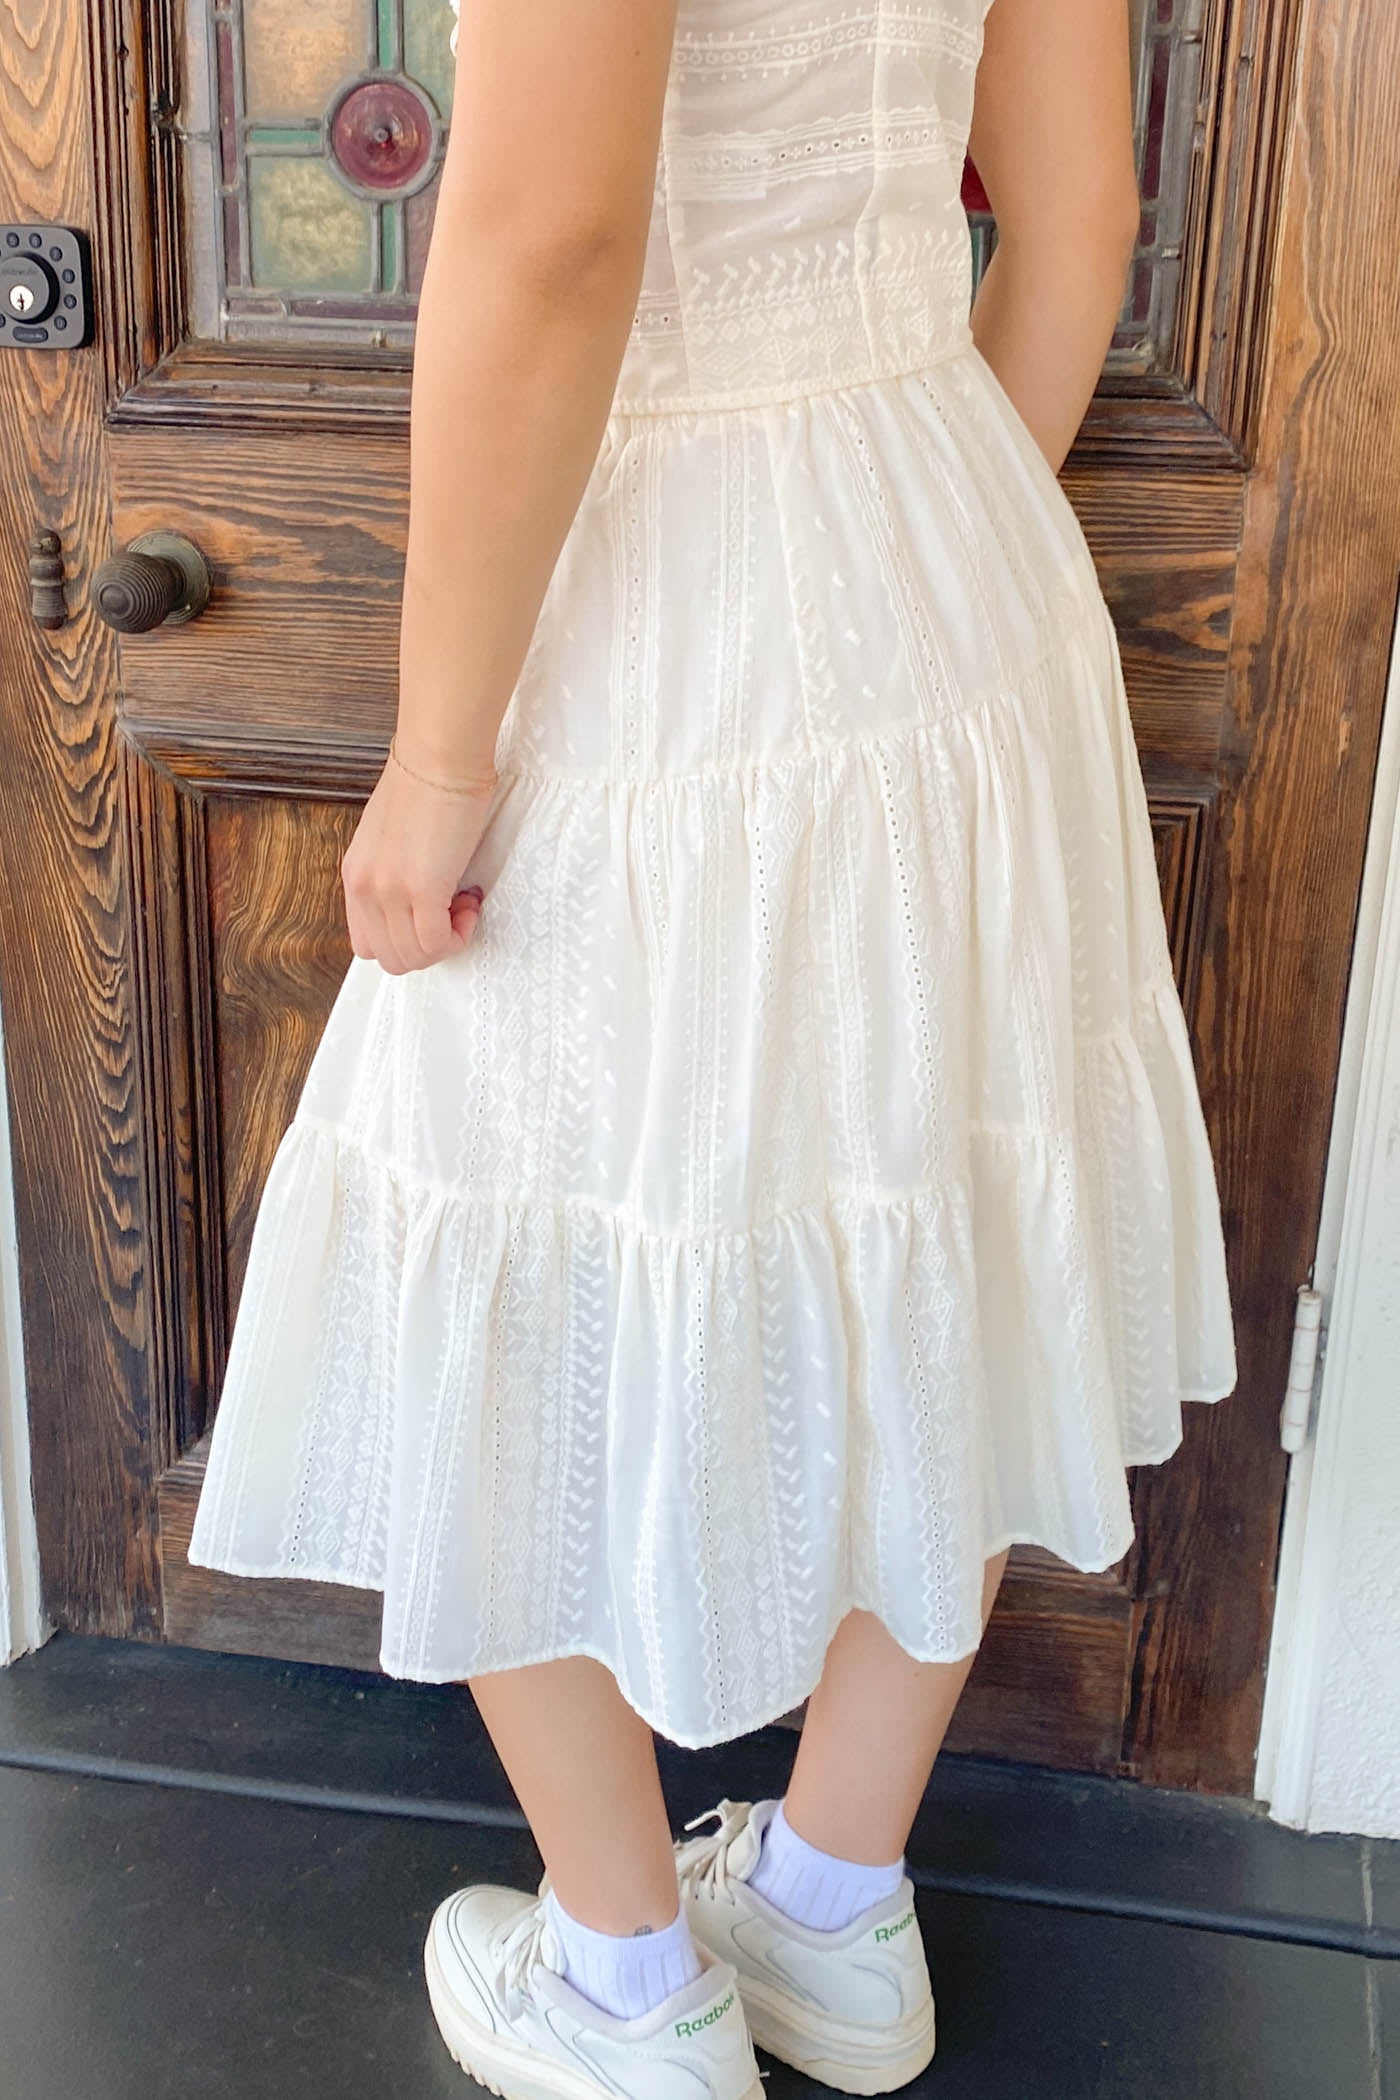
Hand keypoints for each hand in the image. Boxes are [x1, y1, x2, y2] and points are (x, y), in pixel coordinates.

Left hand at [341, 747, 498, 973]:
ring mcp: (390, 891)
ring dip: (446, 940)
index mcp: (355, 875)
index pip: (366, 945)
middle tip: (452, 914)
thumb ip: (393, 872)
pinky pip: (438, 942)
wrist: (439, 758)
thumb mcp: (390, 837)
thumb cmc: (425, 783)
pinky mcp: (421, 889)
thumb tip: (420, 900)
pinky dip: (459, 934)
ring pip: (414, 957)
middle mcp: (366, 887)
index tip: (430, 917)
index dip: (404, 942)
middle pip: (391, 958)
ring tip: (463, 904)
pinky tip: (469, 904)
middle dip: (428, 948)